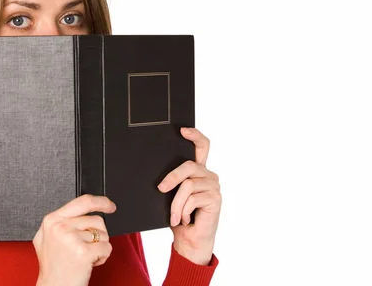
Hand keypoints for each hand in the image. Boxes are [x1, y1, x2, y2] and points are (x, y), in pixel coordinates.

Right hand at [33, 194, 116, 285]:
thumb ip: (61, 222)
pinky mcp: (83, 252)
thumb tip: (82, 211)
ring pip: (103, 235)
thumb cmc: (53, 267)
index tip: (110, 205)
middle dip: (98, 235)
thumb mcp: (47, 238)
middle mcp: (60, 227)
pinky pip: (106, 248)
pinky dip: (102, 257)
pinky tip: (89, 263)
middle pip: (96, 220)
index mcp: (51, 220)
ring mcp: (71, 239)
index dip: (101, 202)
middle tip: (86, 248)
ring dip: (99, 248)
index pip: (82, 201)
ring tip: (84, 257)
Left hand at [157, 127, 220, 264]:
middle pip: (189, 165)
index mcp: (198, 171)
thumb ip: (172, 181)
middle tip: (160, 188)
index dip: (194, 136)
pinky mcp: (215, 198)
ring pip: (187, 185)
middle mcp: (208, 175)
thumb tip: (156, 173)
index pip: (202, 146)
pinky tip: (183, 220)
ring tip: (174, 216)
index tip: (182, 130)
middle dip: (172, 177)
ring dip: (175, 203)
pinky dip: (182, 211)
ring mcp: (213, 186)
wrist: (189, 240)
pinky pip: (192, 198)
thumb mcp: (172, 195)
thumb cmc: (179, 216)